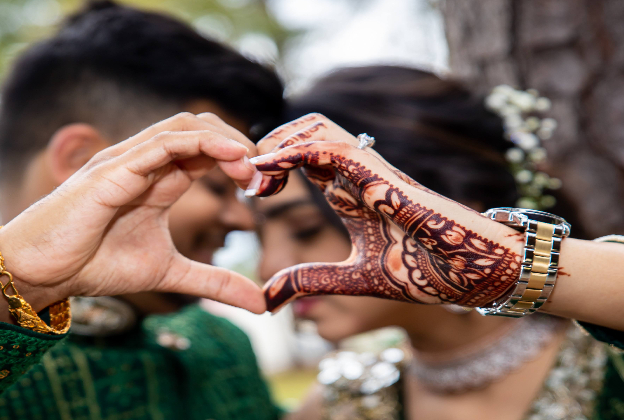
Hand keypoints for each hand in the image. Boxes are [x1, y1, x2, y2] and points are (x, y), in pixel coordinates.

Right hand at [0, 113, 264, 313]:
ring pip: (183, 127)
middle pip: (200, 128)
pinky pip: (161, 144)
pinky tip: (228, 157)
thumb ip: (214, 282)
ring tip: (251, 163)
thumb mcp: (170, 273)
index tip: (265, 183)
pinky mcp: (111, 171)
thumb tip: (261, 303)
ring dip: (224, 138)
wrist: (40, 272)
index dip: (240, 158)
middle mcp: (144, 163)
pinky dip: (198, 143)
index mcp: (158, 180)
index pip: (205, 150)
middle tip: (265, 171)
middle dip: (238, 141)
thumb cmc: (94, 264)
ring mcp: (127, 162)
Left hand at [250, 114, 523, 312]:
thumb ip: (310, 282)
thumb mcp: (352, 279)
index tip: (252, 192)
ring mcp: (369, 170)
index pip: (302, 158)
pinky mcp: (381, 175)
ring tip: (258, 172)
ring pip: (315, 126)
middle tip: (249, 177)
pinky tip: (271, 168)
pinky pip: (332, 147)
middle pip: (304, 129)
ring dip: (279, 140)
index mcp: (348, 192)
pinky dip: (295, 151)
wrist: (473, 273)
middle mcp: (355, 174)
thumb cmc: (424, 271)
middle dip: (270, 142)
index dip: (271, 165)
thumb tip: (267, 300)